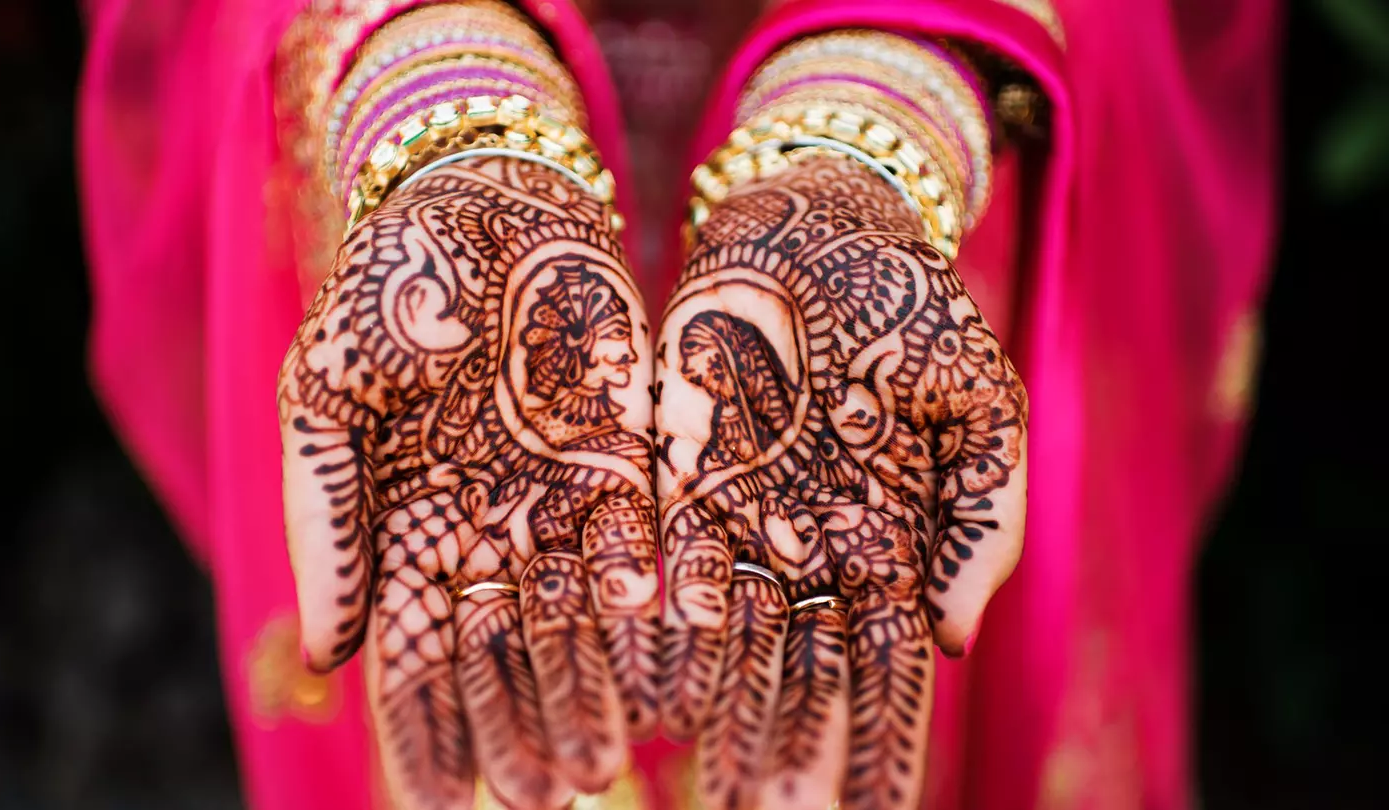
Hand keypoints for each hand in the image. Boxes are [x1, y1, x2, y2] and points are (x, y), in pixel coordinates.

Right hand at [279, 157, 658, 809]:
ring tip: (599, 766)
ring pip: (573, 618)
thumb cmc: (390, 289)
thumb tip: (326, 652)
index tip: (441, 799)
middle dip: (516, 729)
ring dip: (585, 692)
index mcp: (408, 521)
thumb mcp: (328, 393)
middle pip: (500, 653)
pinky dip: (646, 611)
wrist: (483, 198)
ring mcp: (557, 495)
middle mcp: (486, 525)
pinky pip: (640, 548)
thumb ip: (327, 518)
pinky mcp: (625, 457)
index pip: (413, 648)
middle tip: (535, 801)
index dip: (423, 727)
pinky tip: (660, 672)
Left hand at [654, 155, 1027, 809]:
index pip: (891, 669)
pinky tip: (650, 695)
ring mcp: (744, 514)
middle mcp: (814, 546)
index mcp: (892, 539)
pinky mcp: (678, 472)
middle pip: (804, 674)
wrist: (819, 221)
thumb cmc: (911, 305)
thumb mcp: (977, 398)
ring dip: (724, 718)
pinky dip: (661, 629)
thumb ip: (981, 515)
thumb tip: (948, 639)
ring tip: (715, 793)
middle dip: (791, 754)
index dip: (886, 747)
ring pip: (733, 639)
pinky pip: (670, 564)